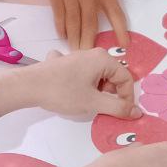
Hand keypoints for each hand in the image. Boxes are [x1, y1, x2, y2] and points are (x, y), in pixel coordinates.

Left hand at [0, 49, 140, 119]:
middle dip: (111, 94)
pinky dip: (81, 83)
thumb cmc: (63, 92)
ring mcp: (77, 56)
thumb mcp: (94, 103)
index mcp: (103, 59)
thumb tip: (138, 112)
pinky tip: (70, 88)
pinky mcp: (64, 62)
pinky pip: (81, 72)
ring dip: (97, 91)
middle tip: (101, 107)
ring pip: (98, 76)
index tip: (121, 112)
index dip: (127, 98)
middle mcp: (93, 53)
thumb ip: (118, 108)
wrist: (28, 86)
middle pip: (113, 76)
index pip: (126, 78)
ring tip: (85, 102)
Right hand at [47, 0, 154, 50]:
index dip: (121, 31)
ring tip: (75, 53)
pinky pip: (59, 15)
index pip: (116, 15)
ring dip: (75, 38)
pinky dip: (61, 27)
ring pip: (74, 22)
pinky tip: (63, 37)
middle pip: (90, 25)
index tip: (125, 45)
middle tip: (89, 58)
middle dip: (90, 42)